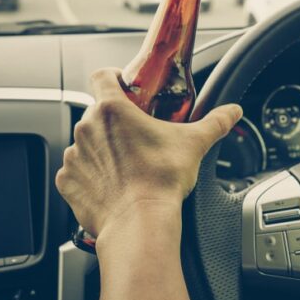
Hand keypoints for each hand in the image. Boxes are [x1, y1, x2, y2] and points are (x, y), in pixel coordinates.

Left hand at [56, 67, 242, 238]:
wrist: (139, 223)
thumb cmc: (161, 181)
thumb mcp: (194, 144)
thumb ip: (215, 122)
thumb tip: (232, 112)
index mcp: (112, 109)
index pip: (102, 75)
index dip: (113, 78)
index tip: (126, 88)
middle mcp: (87, 128)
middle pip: (98, 112)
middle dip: (116, 121)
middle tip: (138, 136)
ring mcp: (74, 155)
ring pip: (87, 142)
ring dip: (103, 148)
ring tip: (127, 164)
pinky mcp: (67, 181)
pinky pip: (77, 170)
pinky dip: (91, 175)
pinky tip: (113, 184)